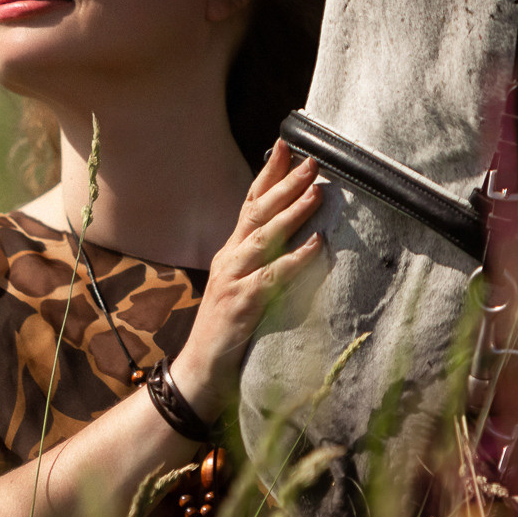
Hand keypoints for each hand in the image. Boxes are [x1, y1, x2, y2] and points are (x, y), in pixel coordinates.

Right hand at [168, 141, 323, 422]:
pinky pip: (273, 277)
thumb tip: (298, 238)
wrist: (199, 371)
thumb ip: (263, 262)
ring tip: (316, 191)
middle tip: (311, 160)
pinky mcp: (241, 305)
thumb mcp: (243, 287)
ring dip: (291, 212)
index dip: (268, 174)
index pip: (249, 203)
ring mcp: (232, 280)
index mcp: (231, 252)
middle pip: (257, 212)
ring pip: (264, 237)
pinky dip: (296, 259)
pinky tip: (317, 246)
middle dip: (284, 184)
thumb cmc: (228, 331)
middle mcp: (229, 258)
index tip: (286, 145)